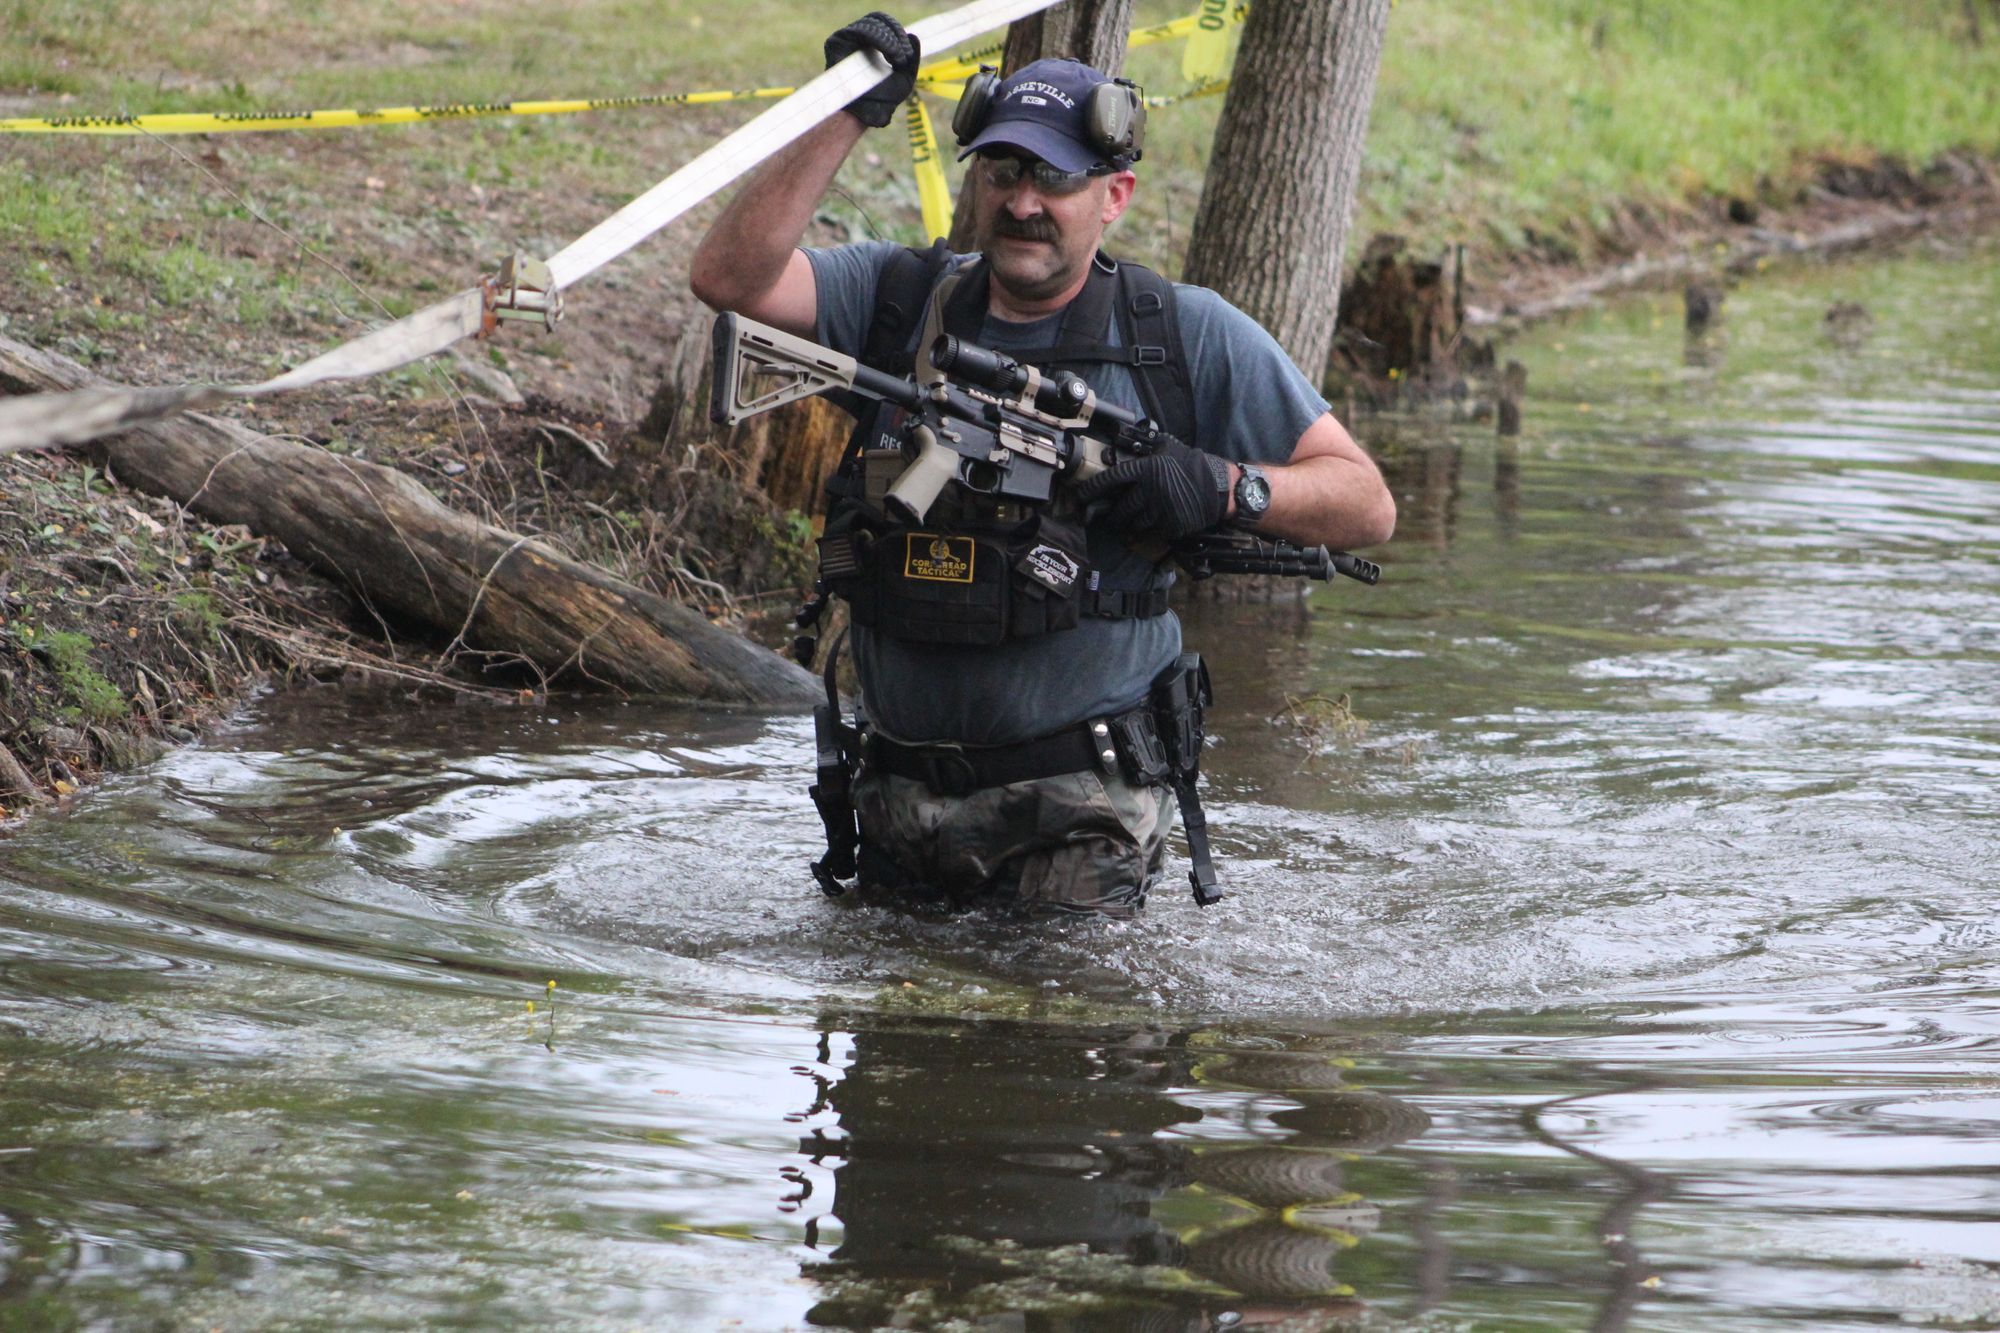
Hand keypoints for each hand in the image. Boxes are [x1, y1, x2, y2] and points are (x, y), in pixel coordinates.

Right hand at [825, 12, 919, 128]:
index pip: (886, 26)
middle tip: (903, 56)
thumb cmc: (883, 100)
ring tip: (897, 58)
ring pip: (871, 24)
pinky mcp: (837, 41)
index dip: (899, 34)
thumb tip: (913, 35)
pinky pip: (859, 30)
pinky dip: (878, 38)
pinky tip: (889, 54)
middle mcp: (859, 39)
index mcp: (873, 43)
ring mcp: (847, 38)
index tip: (907, 55)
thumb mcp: (904, 78)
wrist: (865, 114)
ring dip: (889, 38)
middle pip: (880, 21)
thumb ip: (912, 59)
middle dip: (896, 35)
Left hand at [1072, 440, 1231, 542]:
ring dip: (1130, 525)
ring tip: (1128, 524)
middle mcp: (1150, 489)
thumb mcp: (1168, 449)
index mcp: (1146, 469)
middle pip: (1122, 508)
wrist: (1219, 486)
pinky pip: (1153, 531)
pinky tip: (1152, 527)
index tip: (1080, 495)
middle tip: (1112, 517)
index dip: (1093, 488)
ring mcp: (1161, 509)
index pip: (1112, 479)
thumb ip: (1147, 450)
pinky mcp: (1171, 525)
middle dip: (1114, 515)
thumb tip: (1127, 445)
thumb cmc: (1192, 465)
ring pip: (1135, 522)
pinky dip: (1151, 530)